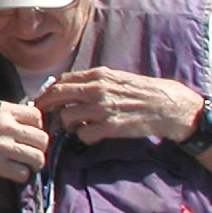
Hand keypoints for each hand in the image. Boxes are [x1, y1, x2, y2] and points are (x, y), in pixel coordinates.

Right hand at [0, 99, 49, 181]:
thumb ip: (5, 115)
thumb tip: (24, 124)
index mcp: (4, 109)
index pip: (38, 117)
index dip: (37, 129)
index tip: (29, 136)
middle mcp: (8, 126)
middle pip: (42, 139)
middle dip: (38, 149)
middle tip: (30, 155)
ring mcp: (3, 146)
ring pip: (37, 157)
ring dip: (33, 164)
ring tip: (25, 166)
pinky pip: (23, 173)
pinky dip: (21, 176)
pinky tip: (12, 174)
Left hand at [36, 68, 202, 143]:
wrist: (168, 106)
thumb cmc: (143, 91)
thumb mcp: (117, 78)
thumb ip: (94, 81)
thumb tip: (69, 87)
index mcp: (99, 75)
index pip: (62, 80)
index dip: (48, 91)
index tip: (43, 99)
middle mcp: (97, 90)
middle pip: (57, 95)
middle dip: (46, 106)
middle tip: (45, 115)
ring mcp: (103, 109)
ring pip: (66, 117)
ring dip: (67, 124)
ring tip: (77, 127)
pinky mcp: (110, 127)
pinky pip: (83, 135)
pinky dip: (84, 137)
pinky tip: (92, 135)